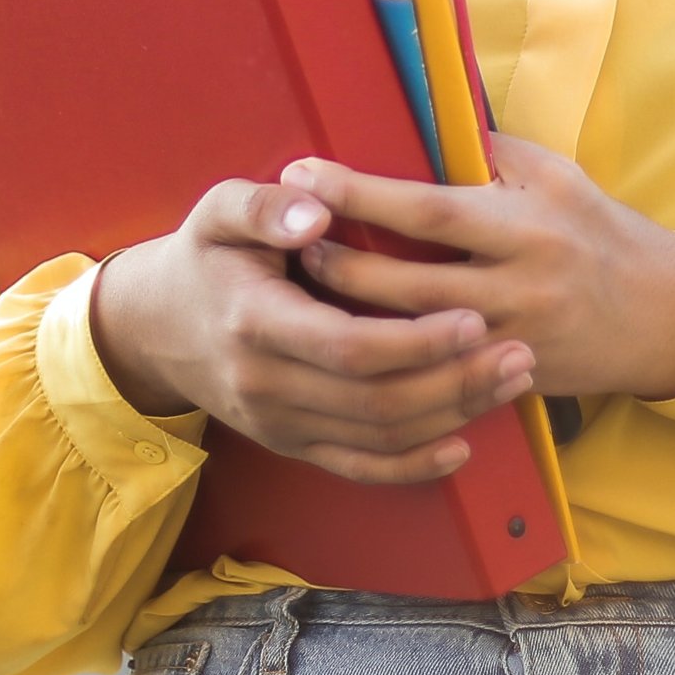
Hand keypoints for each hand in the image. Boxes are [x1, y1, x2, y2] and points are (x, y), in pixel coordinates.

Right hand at [87, 176, 537, 484]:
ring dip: (452, 415)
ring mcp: (279, 423)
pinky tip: (462, 443)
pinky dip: (414, 466)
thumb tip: (317, 209)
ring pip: (378, 437)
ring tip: (511, 381)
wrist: (155, 327)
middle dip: (455, 382)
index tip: (474, 319)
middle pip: (376, 401)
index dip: (416, 342)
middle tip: (519, 353)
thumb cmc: (205, 257)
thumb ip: (265, 205)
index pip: (348, 347)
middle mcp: (266, 385)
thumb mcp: (218, 211)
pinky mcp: (291, 444)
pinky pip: (359, 468)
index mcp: (254, 322)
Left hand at [290, 135, 674, 403]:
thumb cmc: (598, 230)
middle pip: (407, 284)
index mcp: (526, 224)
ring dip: (352, 314)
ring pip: (413, 337)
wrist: (661, 315)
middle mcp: (518, 286)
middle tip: (287, 238)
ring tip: (303, 285)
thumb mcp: (555, 175)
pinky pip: (436, 374)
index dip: (361, 193)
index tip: (306, 172)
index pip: (429, 209)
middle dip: (339, 262)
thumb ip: (489, 152)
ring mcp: (511, 340)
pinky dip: (389, 358)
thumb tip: (418, 119)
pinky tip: (349, 342)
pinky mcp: (509, 379)